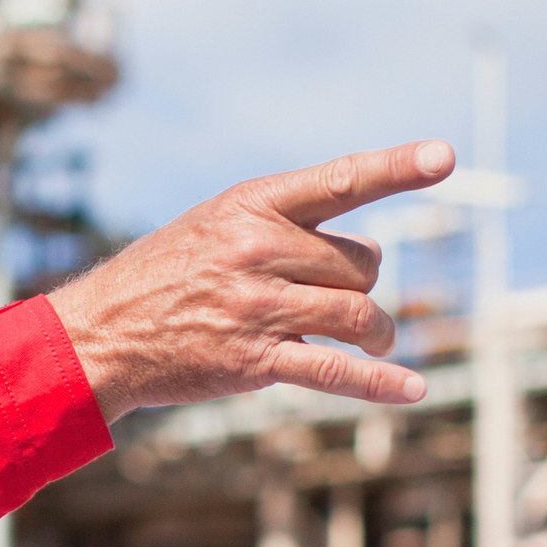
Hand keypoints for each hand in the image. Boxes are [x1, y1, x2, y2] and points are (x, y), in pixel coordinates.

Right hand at [44, 140, 453, 416]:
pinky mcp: (256, 359)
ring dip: (377, 333)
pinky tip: (412, 390)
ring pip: (359, 314)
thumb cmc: (168, 274)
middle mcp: (258, 248)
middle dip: (360, 283)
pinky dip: (380, 383)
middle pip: (362, 264)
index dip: (396, 167)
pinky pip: (335, 370)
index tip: (444, 156)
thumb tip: (369, 256)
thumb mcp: (217, 224)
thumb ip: (287, 226)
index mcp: (252, 203)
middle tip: (334, 295)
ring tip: (375, 342)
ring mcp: (258, 306)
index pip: (340, 180)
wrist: (101, 332)